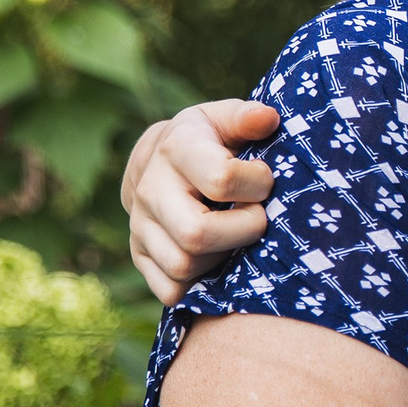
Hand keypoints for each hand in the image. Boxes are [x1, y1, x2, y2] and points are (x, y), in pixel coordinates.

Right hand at [124, 100, 281, 304]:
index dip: (257, 184)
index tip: (264, 179)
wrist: (159, 162)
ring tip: (235, 234)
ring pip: (183, 266)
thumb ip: (246, 116)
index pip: (221, 179)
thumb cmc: (208, 140)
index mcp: (176, 148)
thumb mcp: (223, 119)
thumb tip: (268, 119)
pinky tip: (216, 257)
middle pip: (197, 234)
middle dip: (242, 231)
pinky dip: (200, 284)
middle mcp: (151, 189)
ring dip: (222, 258)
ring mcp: (140, 226)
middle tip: (257, 217)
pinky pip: (170, 290)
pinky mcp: (139, 256)